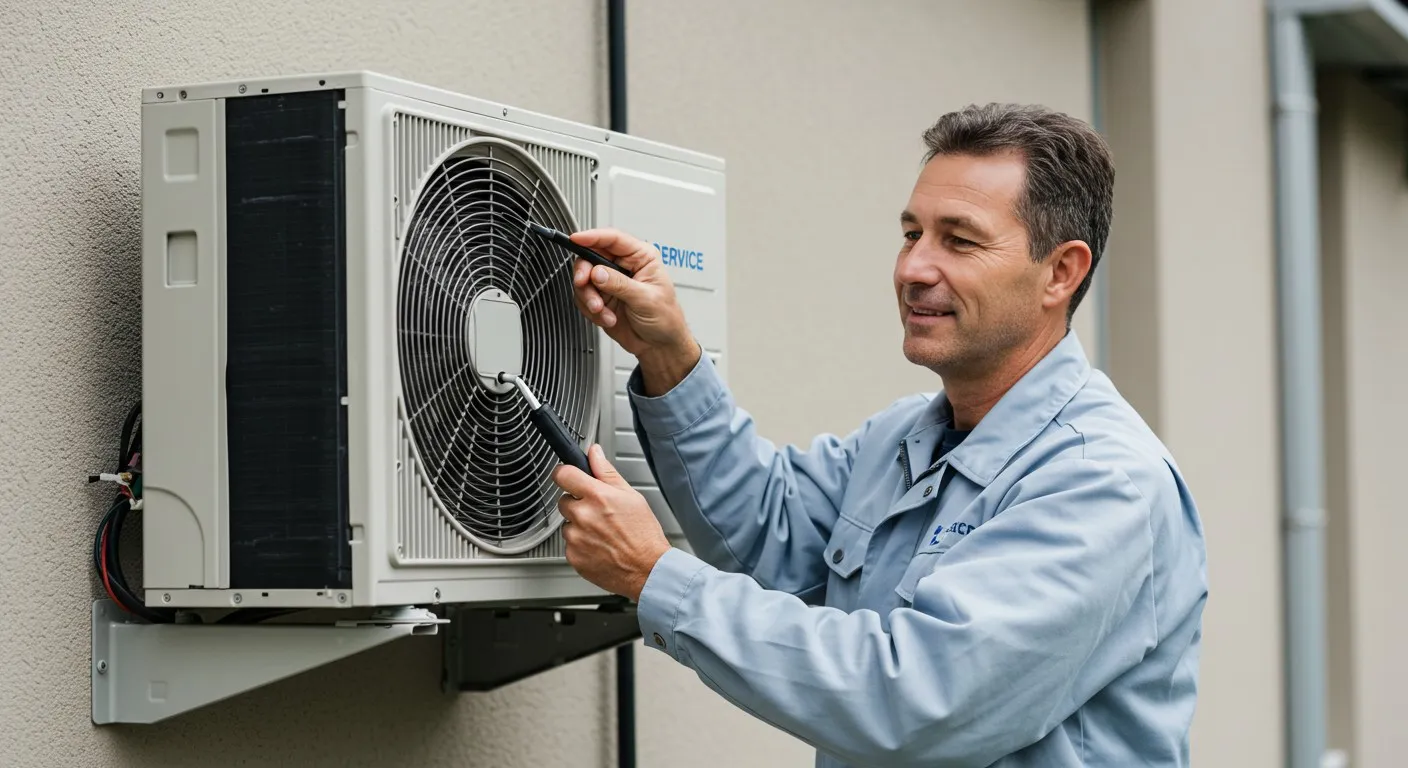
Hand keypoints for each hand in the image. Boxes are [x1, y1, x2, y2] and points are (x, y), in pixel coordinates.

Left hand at [552, 444, 670, 601]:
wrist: (647, 570)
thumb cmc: (644, 534)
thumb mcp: (631, 495)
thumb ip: (607, 472)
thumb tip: (594, 453)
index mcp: (597, 496)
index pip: (563, 474)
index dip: (564, 473)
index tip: (567, 476)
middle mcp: (583, 516)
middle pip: (563, 500)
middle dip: (577, 503)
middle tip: (598, 512)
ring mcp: (576, 538)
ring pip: (567, 523)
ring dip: (579, 525)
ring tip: (602, 533)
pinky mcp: (573, 556)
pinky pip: (569, 544)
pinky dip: (581, 544)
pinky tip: (599, 546)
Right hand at [569, 228, 700, 393]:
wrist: (660, 346)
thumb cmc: (665, 319)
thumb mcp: (646, 299)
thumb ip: (620, 284)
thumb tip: (597, 272)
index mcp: (641, 257)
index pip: (613, 239)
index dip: (592, 236)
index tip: (576, 239)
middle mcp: (623, 266)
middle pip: (591, 256)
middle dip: (585, 273)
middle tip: (584, 284)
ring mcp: (611, 282)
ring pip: (584, 279)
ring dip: (589, 297)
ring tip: (602, 311)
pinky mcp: (601, 298)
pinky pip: (583, 298)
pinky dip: (591, 310)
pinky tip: (607, 317)